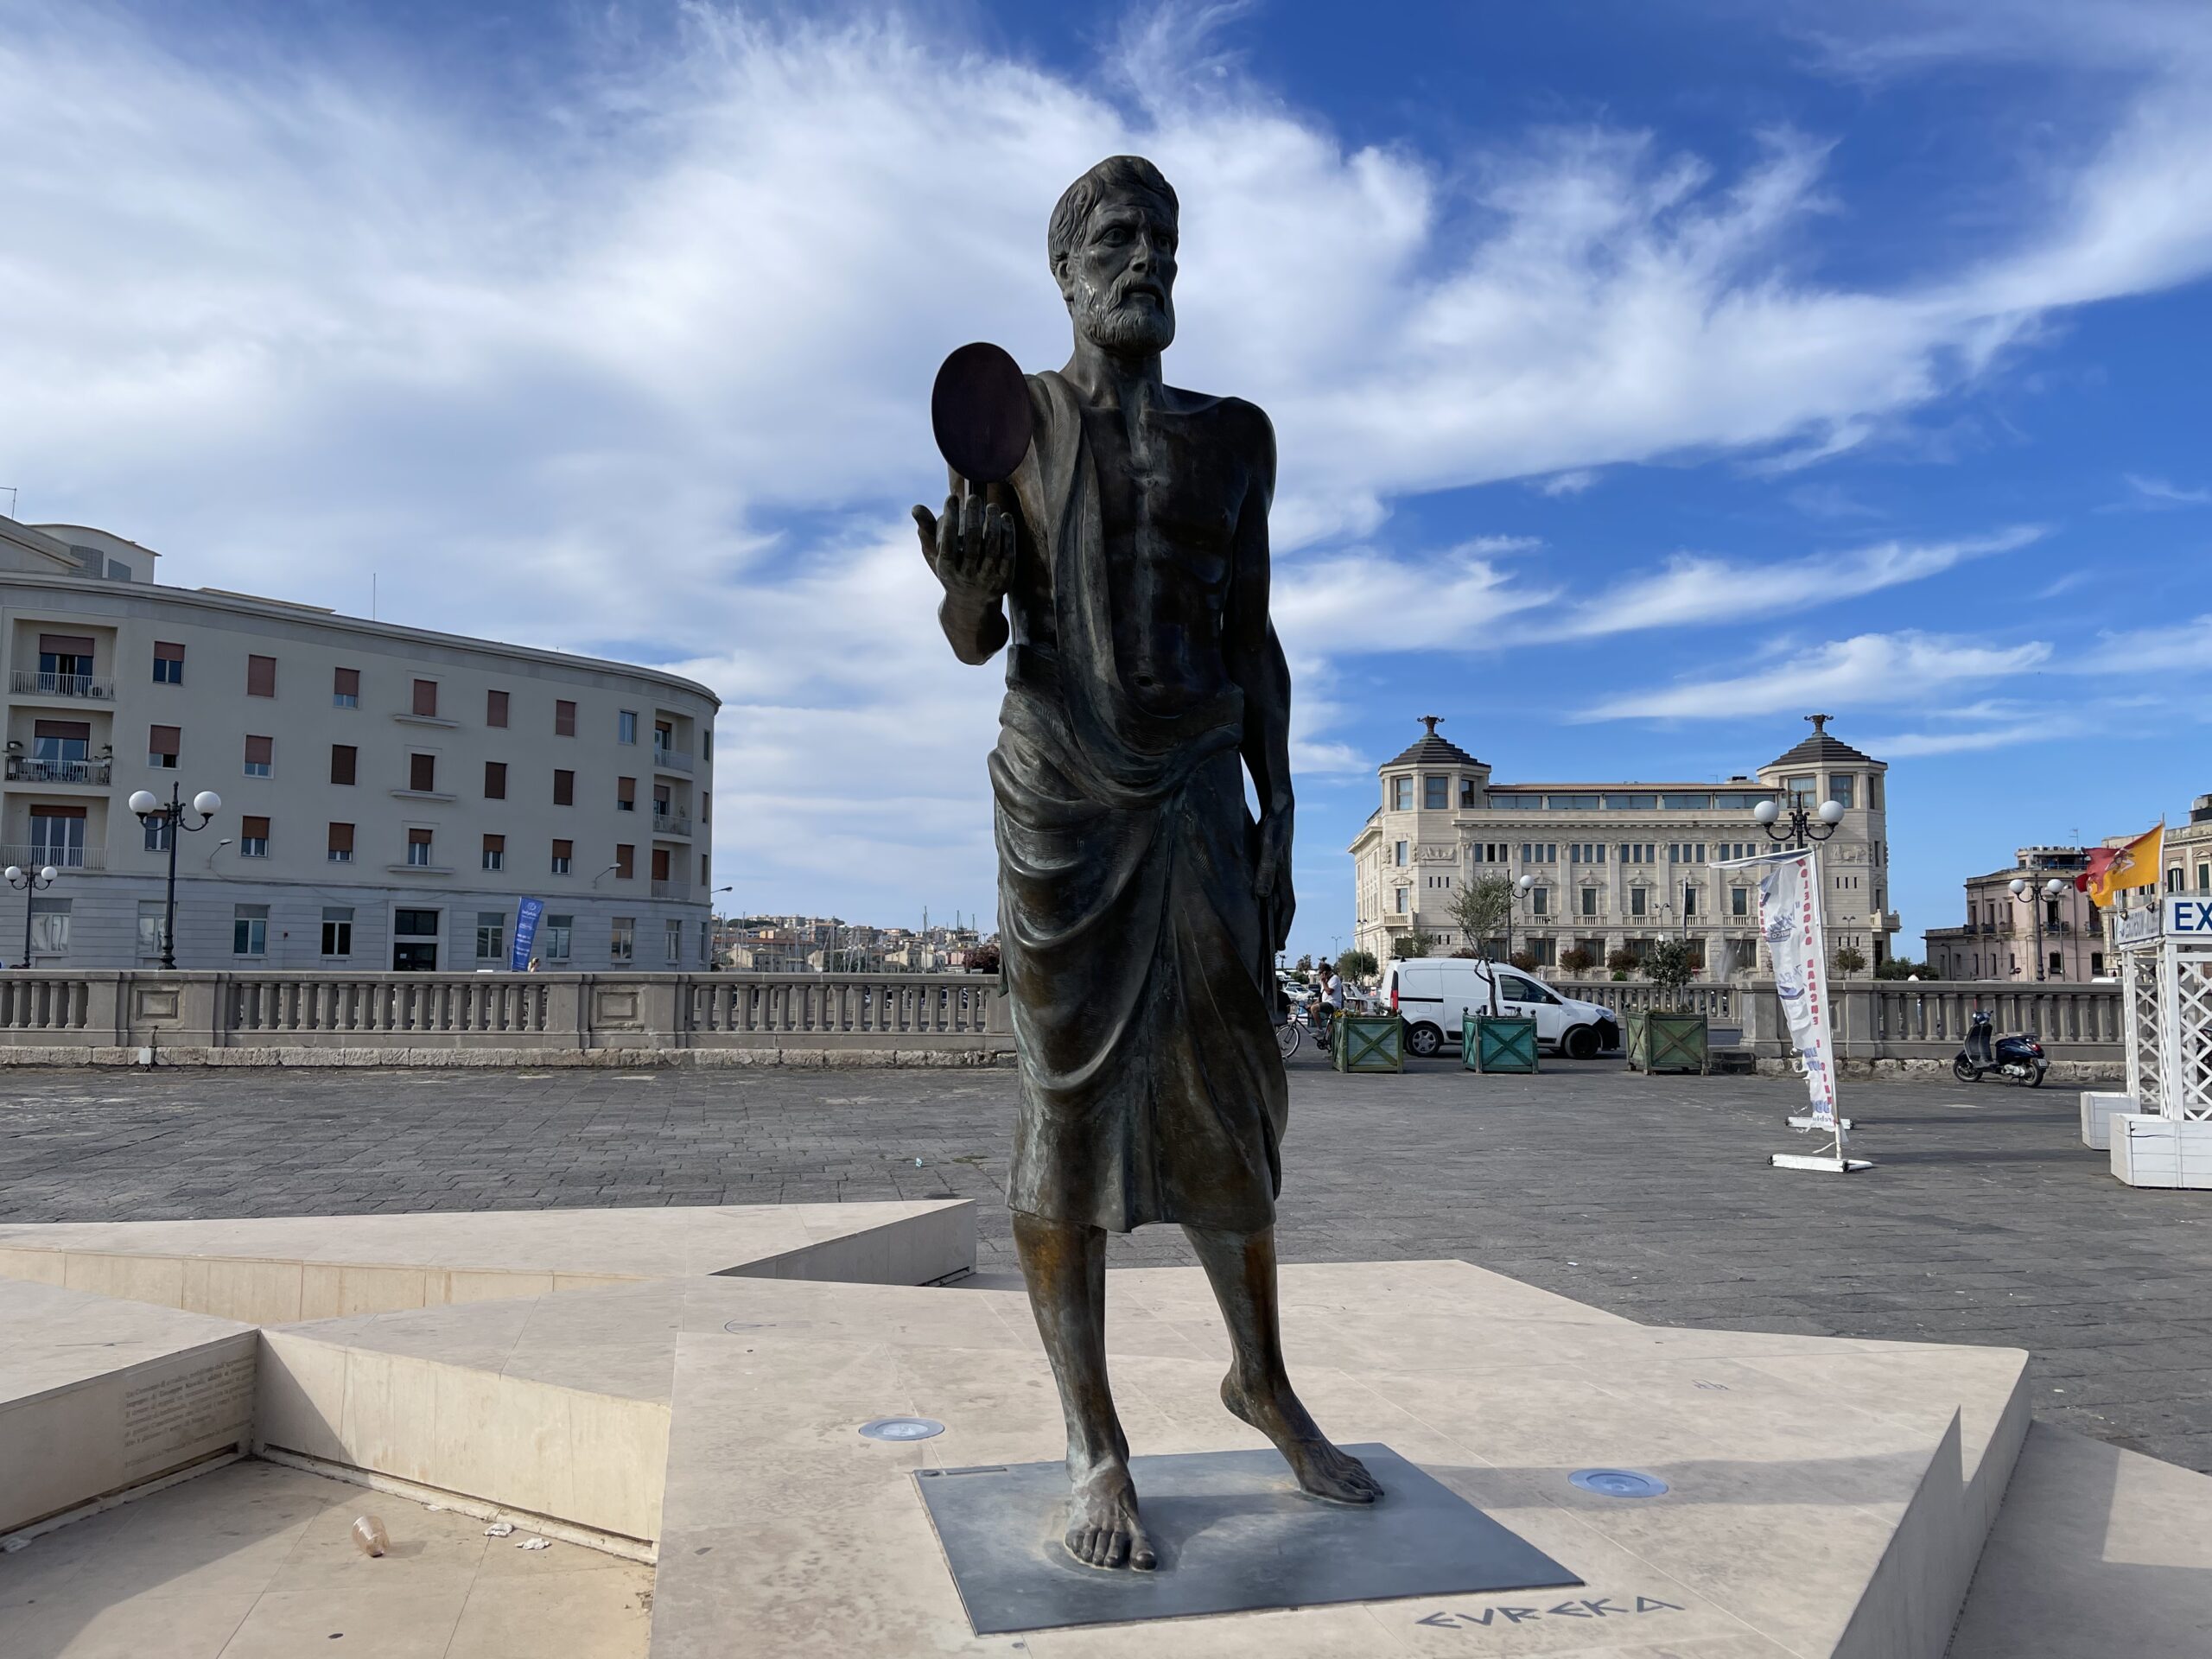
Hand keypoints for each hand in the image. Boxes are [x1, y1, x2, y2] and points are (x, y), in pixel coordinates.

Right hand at [913, 477, 1014, 607]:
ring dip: (993, 524)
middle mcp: (966, 577)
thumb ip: (926, 529)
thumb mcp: (935, 554)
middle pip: (972, 544)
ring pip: (992, 549)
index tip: (952, 497)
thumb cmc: (951, 570)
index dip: (949, 519)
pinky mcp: (1004, 580)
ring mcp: (987, 580)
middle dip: (973, 517)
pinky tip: (1005, 517)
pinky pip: (1008, 555)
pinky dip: (1008, 535)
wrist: (971, 603)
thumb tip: (916, 507)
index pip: (947, 542)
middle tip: (974, 497)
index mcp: (947, 569)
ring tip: (991, 505)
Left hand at [1253, 807, 1295, 947]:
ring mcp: (1280, 871)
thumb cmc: (1274, 826)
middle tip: (1276, 948)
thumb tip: (1262, 895)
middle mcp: (1284, 877)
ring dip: (1274, 916)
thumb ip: (1265, 869)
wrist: (1280, 807)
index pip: (1286, 908)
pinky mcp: (1273, 864)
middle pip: (1284, 908)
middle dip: (1280, 928)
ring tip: (1268, 932)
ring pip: (1278, 899)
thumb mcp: (1267, 846)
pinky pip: (1272, 888)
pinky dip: (1268, 901)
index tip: (1279, 946)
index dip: (1283, 928)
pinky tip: (1259, 904)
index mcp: (1284, 876)